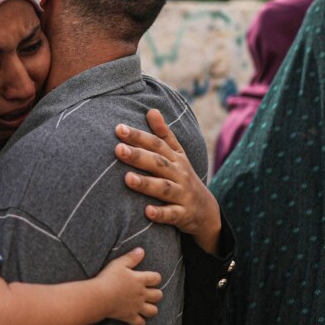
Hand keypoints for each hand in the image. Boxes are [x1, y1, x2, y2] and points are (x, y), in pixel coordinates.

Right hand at [97, 247, 162, 324]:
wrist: (100, 297)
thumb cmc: (108, 278)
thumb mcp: (119, 263)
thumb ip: (131, 257)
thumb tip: (141, 250)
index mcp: (140, 280)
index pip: (156, 278)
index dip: (156, 278)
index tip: (151, 278)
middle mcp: (141, 294)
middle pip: (158, 295)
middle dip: (156, 294)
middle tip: (149, 293)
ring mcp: (137, 306)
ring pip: (153, 311)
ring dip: (152, 309)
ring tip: (146, 307)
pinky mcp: (129, 316)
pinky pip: (140, 323)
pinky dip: (140, 322)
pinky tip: (137, 320)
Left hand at [115, 109, 221, 254]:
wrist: (206, 211)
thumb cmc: (183, 178)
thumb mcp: (178, 155)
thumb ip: (164, 134)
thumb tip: (151, 110)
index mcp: (175, 158)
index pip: (156, 144)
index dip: (138, 136)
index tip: (119, 128)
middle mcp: (179, 174)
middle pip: (158, 163)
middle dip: (138, 156)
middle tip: (118, 149)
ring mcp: (182, 194)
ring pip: (164, 188)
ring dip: (146, 183)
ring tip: (127, 179)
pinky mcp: (183, 214)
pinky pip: (172, 214)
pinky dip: (161, 213)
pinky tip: (147, 212)